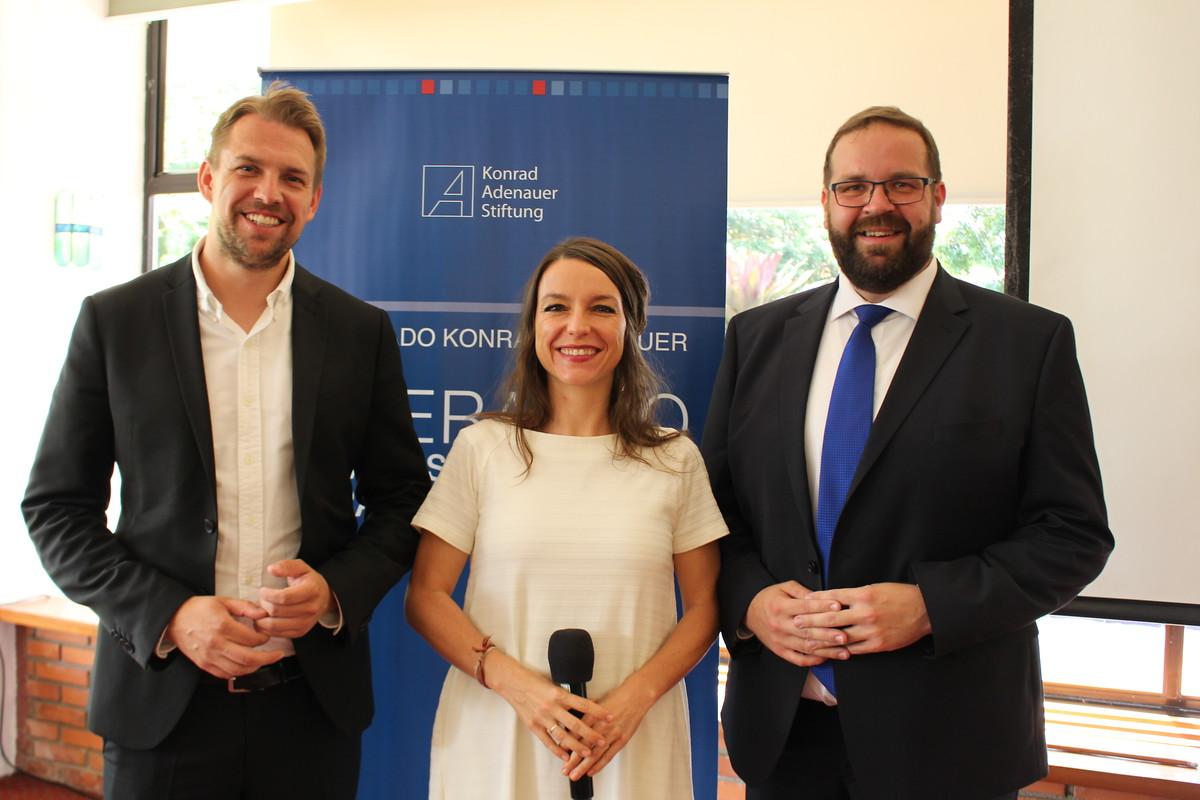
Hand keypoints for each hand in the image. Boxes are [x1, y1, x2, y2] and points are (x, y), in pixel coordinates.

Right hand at [166, 596, 282, 678]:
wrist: (175, 619)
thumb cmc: (200, 609)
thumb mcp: (224, 601)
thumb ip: (246, 607)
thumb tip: (264, 614)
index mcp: (222, 626)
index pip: (251, 639)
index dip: (264, 639)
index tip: (268, 635)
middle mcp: (216, 644)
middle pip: (248, 659)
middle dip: (268, 658)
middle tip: (278, 655)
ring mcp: (209, 656)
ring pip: (238, 670)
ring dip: (255, 667)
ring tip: (264, 660)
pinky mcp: (204, 664)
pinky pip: (225, 674)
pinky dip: (239, 672)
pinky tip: (246, 665)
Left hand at [256, 559, 334, 638]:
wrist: (324, 598)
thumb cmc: (309, 581)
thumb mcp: (301, 568)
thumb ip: (286, 566)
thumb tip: (271, 569)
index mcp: (312, 590)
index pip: (284, 597)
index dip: (268, 594)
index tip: (263, 590)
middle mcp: (311, 608)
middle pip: (277, 611)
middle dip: (264, 604)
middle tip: (262, 599)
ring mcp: (306, 622)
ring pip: (275, 625)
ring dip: (262, 618)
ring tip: (261, 609)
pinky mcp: (300, 632)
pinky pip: (277, 634)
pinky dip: (266, 628)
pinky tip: (265, 619)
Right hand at [486, 651, 611, 762]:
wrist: (512, 683)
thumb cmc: (534, 681)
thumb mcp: (553, 685)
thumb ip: (566, 697)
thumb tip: (584, 706)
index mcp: (559, 694)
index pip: (583, 704)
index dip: (598, 711)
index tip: (610, 716)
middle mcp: (551, 707)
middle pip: (575, 724)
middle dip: (590, 734)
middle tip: (602, 741)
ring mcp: (542, 718)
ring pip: (563, 736)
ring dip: (577, 746)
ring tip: (588, 753)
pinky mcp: (533, 726)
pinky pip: (547, 741)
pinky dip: (557, 750)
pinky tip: (566, 756)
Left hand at [563, 674, 654, 779]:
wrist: (635, 696)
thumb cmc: (616, 698)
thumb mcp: (596, 702)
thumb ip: (584, 714)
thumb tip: (571, 723)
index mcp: (592, 715)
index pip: (575, 733)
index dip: (566, 744)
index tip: (559, 753)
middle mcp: (601, 725)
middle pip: (583, 746)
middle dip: (572, 761)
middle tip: (564, 770)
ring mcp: (612, 734)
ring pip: (595, 753)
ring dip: (583, 766)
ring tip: (575, 775)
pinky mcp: (622, 739)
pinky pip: (609, 755)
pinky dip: (599, 765)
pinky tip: (591, 771)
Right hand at [744, 581, 848, 666]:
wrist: (749, 613)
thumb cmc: (770, 598)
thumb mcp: (783, 588)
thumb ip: (802, 591)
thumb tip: (821, 597)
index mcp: (780, 606)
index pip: (804, 607)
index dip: (822, 606)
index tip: (839, 606)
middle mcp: (780, 624)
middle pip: (807, 630)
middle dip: (828, 634)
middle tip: (846, 636)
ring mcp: (780, 640)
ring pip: (806, 647)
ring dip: (826, 650)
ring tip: (844, 651)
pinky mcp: (780, 651)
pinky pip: (798, 659)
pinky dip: (813, 661)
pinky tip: (826, 658)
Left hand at [803, 583, 931, 653]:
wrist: (925, 610)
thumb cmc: (899, 596)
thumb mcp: (875, 588)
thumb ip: (854, 594)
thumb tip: (831, 598)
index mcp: (864, 595)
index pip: (832, 597)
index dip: (815, 601)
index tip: (802, 603)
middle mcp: (866, 612)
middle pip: (831, 618)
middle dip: (811, 621)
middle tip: (796, 622)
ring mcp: (872, 630)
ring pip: (841, 637)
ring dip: (822, 639)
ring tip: (807, 641)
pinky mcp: (878, 645)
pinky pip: (854, 649)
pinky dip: (841, 650)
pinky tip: (830, 651)